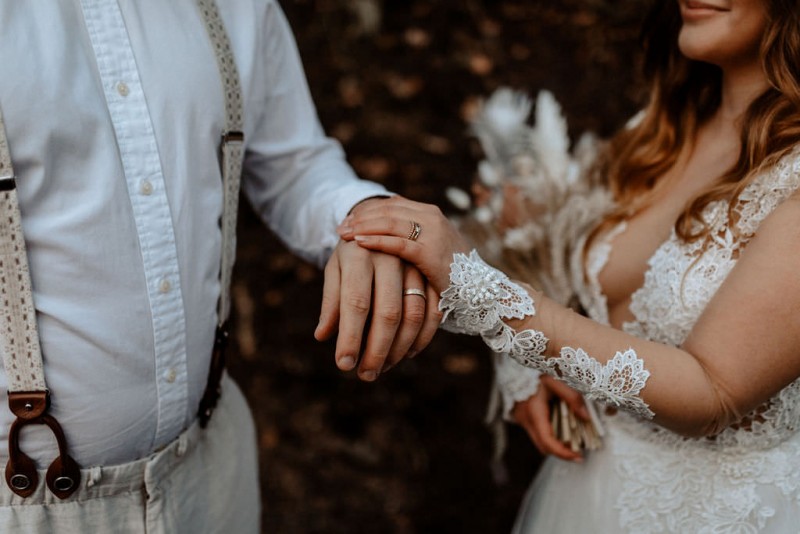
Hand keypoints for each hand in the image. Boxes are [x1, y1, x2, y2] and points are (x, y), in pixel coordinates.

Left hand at [315, 201, 440, 380]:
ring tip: (382, 368)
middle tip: (365, 375)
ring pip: (414, 314)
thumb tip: (323, 336)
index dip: (351, 337)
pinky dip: (423, 337)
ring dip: (399, 348)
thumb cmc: (351, 251)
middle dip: (377, 350)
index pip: (355, 304)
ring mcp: (415, 264)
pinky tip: (408, 354)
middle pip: (388, 313)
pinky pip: (433, 310)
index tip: (344, 365)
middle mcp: (390, 258)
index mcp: (359, 255)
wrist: (381, 217)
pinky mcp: (432, 272)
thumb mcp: (336, 269)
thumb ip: (331, 302)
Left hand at [336, 196, 469, 293]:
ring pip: (390, 222)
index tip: (348, 220)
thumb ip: (410, 237)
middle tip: (340, 227)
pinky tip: (360, 243)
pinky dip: (377, 241)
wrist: (479, 290)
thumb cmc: (449, 273)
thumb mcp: (429, 248)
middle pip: (387, 210)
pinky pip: (398, 243)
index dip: (367, 210)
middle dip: (361, 217)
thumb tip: (381, 233)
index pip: (392, 205)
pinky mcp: (431, 251)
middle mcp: (431, 217)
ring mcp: (433, 232)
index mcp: (429, 214)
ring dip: (364, 226)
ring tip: (345, 233)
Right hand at [513, 375, 589, 462]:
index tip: (579, 457)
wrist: (516, 364)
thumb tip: (586, 418)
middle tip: (579, 451)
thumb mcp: (557, 380)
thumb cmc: (537, 371)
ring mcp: (521, 419)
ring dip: (556, 443)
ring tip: (573, 439)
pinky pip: (536, 432)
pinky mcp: (521, 417)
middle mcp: (525, 419)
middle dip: (562, 451)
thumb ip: (572, 398)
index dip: (563, 453)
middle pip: (543, 446)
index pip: (548, 442)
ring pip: (539, 440)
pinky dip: (550, 434)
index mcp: (534, 412)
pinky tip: (561, 426)